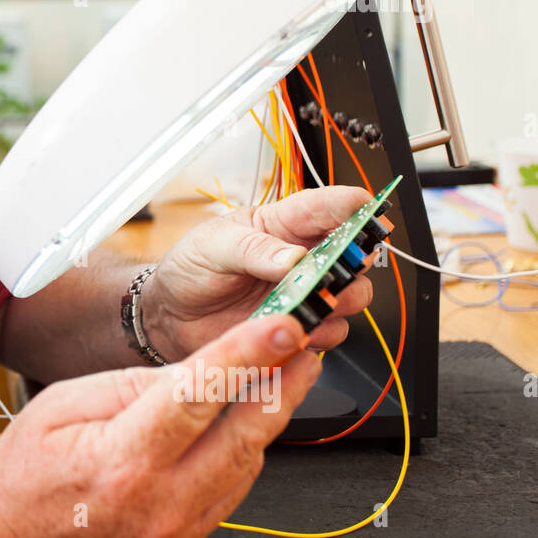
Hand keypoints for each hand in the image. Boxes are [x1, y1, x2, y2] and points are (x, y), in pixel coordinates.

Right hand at [0, 314, 319, 537]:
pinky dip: (248, 448)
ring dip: (273, 415)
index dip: (245, 355)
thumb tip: (186, 370)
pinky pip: (233, 489)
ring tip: (288, 373)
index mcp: (123, 460)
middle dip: (283, 382)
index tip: (281, 328)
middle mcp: (159, 500)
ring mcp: (177, 527)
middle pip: (243, 434)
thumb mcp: (56, 409)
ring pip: (247, 463)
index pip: (198, 396)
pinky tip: (251, 420)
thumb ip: (124, 385)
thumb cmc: (23, 481)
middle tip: (305, 344)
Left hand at [142, 186, 375, 360]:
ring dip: (340, 300)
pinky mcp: (296, 327)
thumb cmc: (190, 268)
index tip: (367, 206)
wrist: (170, 316)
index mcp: (281, 225)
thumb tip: (294, 256)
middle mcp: (301, 258)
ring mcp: (302, 294)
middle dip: (355, 261)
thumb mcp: (213, 246)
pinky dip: (319, 333)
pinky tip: (295, 328)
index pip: (324, 206)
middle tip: (335, 268)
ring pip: (351, 297)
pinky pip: (329, 333)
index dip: (351, 204)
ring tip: (312, 302)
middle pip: (354, 255)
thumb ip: (253, 248)